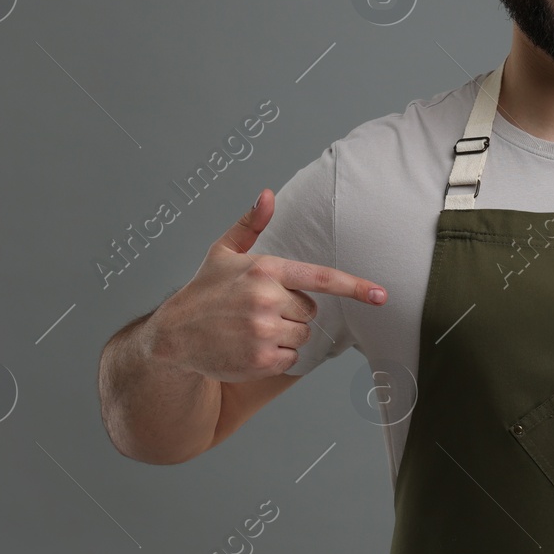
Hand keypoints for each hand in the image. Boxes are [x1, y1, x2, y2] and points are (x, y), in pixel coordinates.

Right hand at [147, 189, 386, 382]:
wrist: (172, 336)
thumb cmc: (203, 291)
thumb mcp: (223, 252)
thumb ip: (251, 224)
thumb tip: (267, 194)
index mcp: (265, 270)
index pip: (321, 278)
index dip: (355, 286)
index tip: (381, 294)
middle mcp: (268, 299)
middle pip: (311, 311)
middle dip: (292, 312)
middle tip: (259, 311)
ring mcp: (265, 331)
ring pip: (303, 335)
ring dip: (285, 335)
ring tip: (251, 329)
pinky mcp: (262, 360)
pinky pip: (291, 359)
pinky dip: (276, 357)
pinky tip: (249, 348)